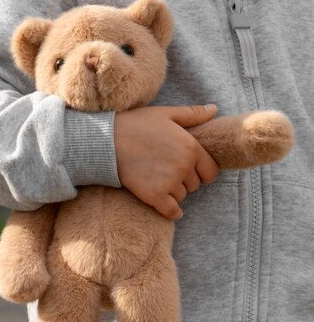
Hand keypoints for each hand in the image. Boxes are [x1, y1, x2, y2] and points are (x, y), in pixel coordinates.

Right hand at [115, 104, 218, 219]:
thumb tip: (214, 110)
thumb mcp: (166, 113)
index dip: (202, 172)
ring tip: (159, 180)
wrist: (107, 141)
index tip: (191, 171)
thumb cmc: (136, 124)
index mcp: (191, 147)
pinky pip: (172, 211)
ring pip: (182, 196)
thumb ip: (193, 114)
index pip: (210, 171)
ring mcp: (169, 182)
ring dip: (174, 192)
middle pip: (195, 185)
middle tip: (168, 172)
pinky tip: (170, 208)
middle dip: (185, 180)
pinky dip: (172, 211)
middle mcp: (184, 166)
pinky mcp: (154, 196)